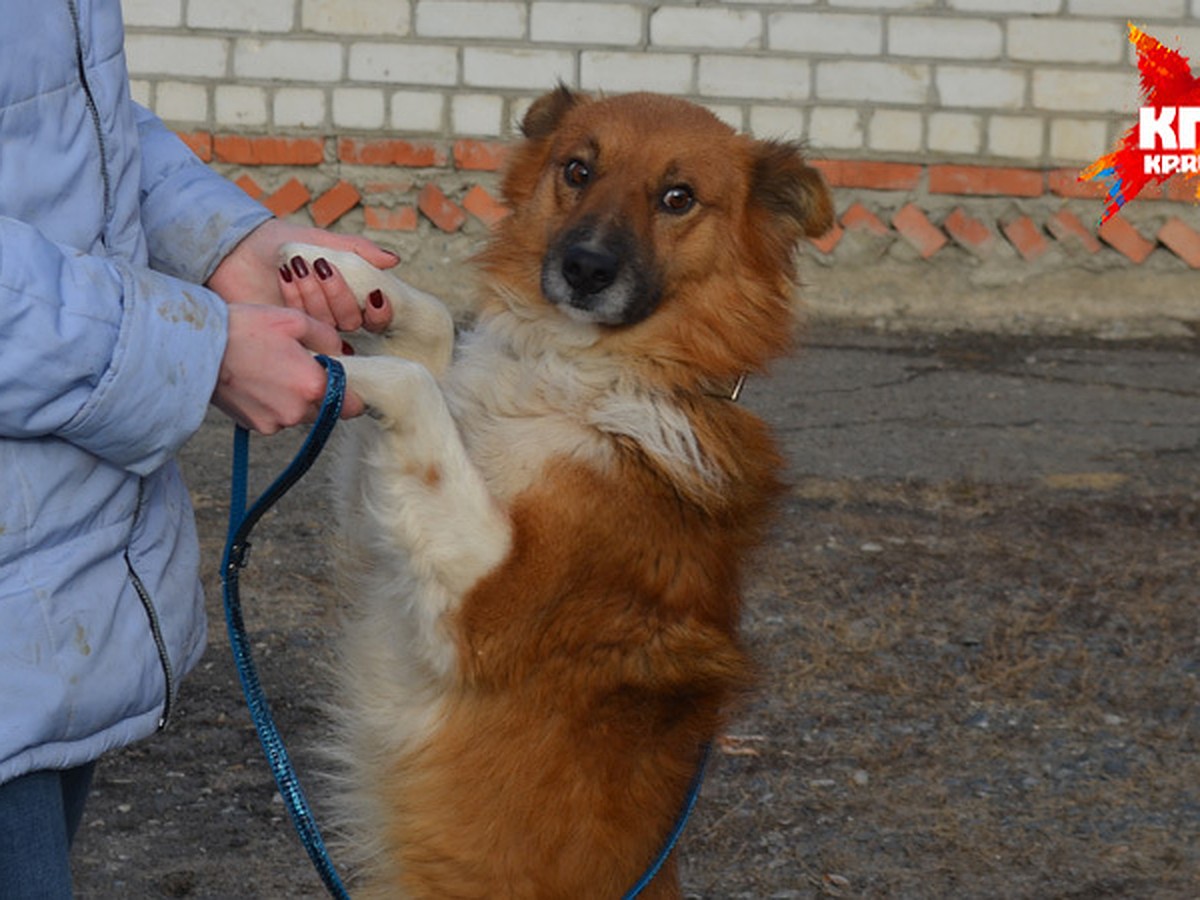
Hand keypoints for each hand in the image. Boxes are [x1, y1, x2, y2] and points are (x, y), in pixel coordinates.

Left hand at [206, 218, 396, 330]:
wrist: (240, 248)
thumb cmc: (282, 243)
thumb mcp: (325, 241)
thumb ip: (359, 250)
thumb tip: (394, 260)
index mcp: (348, 296)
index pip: (377, 317)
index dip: (381, 312)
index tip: (375, 295)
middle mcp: (333, 317)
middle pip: (352, 321)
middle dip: (337, 293)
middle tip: (319, 266)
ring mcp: (310, 329)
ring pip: (327, 325)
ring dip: (313, 293)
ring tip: (295, 267)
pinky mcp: (287, 334)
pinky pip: (302, 327)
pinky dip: (295, 298)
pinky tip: (284, 276)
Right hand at [211, 304, 364, 433]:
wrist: (196, 348)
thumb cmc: (244, 329)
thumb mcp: (293, 320)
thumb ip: (327, 337)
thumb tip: (341, 352)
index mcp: (313, 386)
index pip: (353, 406)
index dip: (353, 394)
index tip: (346, 381)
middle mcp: (297, 412)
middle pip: (326, 410)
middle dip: (321, 392)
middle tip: (300, 367)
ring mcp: (275, 423)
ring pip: (301, 414)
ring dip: (296, 399)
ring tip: (273, 370)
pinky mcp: (255, 427)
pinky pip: (277, 418)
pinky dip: (274, 404)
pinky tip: (258, 381)